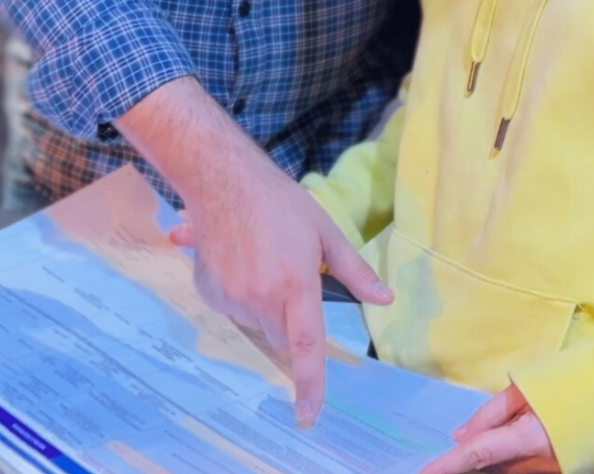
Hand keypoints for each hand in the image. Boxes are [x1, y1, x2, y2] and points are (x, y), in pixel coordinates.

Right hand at [174, 156, 392, 425]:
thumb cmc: (280, 202)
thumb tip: (385, 299)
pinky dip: (239, 294)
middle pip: (281, 336)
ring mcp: (231, 297)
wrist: (222, 180)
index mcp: (296, 284)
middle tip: (290, 278)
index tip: (309, 414)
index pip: (306, 346)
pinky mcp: (208, 292)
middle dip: (290, 321)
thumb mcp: (324, 230)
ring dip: (263, 305)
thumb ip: (354, 270)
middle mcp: (262, 297)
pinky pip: (231, 308)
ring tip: (261, 258)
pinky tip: (239, 259)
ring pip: (255, 321)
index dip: (310, 384)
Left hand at [420, 385, 559, 473]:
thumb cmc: (572, 382)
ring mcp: (552, 473)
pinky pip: (524, 471)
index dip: (447, 465)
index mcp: (527, 437)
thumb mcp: (526, 388)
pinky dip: (505, 465)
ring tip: (465, 455)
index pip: (477, 455)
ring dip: (486, 465)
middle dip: (465, 466)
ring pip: (507, 473)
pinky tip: (494, 454)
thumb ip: (491, 413)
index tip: (423, 472)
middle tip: (441, 460)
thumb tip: (460, 435)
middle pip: (490, 470)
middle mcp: (538, 464)